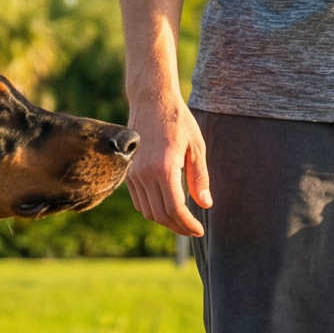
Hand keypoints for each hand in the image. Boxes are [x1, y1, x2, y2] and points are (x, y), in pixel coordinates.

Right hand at [124, 91, 209, 236]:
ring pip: (148, 211)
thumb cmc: (178, 121)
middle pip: (160, 215)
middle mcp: (144, 174)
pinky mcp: (128, 173)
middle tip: (193, 230)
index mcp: (164, 168)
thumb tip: (205, 205)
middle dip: (178, 227)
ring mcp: (133, 174)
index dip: (188, 224)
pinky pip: (139, 201)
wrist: (151, 101)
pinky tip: (167, 208)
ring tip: (182, 221)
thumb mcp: (197, 147)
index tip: (199, 231)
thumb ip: (200, 178)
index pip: (175, 209)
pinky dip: (153, 210)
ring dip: (165, 221)